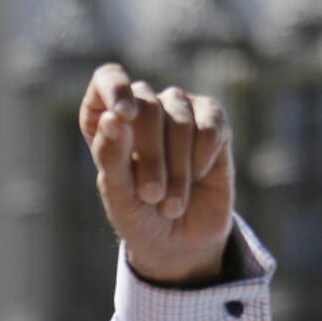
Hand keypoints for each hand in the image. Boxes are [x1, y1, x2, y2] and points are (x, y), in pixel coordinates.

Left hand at [80, 63, 234, 284]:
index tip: (124, 115)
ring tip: (170, 204)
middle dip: (150, 157)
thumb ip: (110, 156)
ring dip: (176, 169)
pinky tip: (198, 178)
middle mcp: (143, 108)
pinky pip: (210, 126)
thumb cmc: (138, 217)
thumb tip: (114, 116)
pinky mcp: (213, 121)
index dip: (115, 88)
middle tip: (150, 196)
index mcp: (107, 121)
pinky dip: (202, 158)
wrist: (178, 242)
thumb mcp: (118, 195)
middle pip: (146, 106)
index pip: (107, 78)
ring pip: (179, 119)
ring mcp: (180, 111)